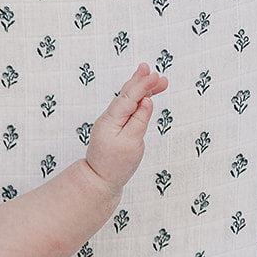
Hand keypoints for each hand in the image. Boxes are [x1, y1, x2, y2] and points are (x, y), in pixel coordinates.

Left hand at [85, 63, 167, 194]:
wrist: (99, 180)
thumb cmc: (115, 166)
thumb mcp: (131, 143)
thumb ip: (139, 120)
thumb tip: (147, 101)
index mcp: (111, 120)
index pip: (129, 97)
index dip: (143, 85)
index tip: (155, 76)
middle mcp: (109, 117)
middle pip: (127, 94)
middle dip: (143, 82)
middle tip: (158, 75)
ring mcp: (111, 122)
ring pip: (128, 100)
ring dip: (142, 89)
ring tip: (157, 81)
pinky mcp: (115, 127)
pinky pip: (127, 108)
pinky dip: (138, 100)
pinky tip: (146, 96)